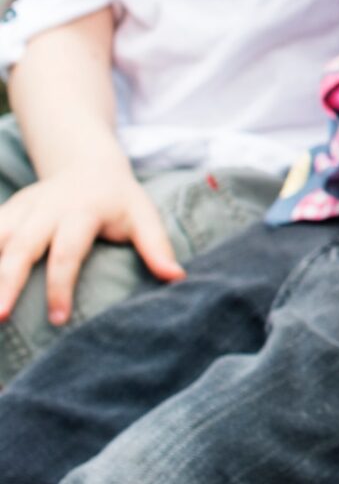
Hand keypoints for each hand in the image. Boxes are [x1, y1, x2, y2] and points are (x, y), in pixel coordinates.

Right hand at [0, 165, 182, 324]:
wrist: (88, 163)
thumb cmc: (118, 199)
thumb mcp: (143, 214)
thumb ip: (156, 245)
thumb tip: (176, 277)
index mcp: (82, 211)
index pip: (68, 251)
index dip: (61, 285)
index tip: (57, 320)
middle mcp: (45, 208)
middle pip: (21, 246)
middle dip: (6, 282)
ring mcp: (20, 209)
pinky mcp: (4, 212)